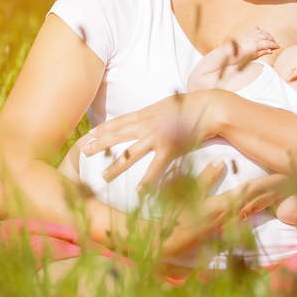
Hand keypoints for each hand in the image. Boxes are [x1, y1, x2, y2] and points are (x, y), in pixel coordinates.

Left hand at [81, 90, 225, 187]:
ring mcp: (157, 136)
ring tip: (103, 175)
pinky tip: (138, 191)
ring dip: (115, 165)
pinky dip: (147, 180)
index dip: (104, 127)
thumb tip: (147, 115)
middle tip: (84, 151)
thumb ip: (155, 112)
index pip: (120, 121)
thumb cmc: (193, 106)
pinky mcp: (170, 148)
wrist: (211, 107)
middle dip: (100, 143)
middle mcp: (148, 124)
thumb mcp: (169, 105)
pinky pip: (155, 167)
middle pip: (118, 135)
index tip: (90, 133)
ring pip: (130, 153)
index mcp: (148, 113)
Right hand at [161, 157, 287, 257]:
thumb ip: (205, 177)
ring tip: (285, 188)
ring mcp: (229, 223)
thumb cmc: (174, 218)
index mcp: (226, 204)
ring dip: (272, 198)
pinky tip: (264, 203)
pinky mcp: (224, 228)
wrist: (166, 245)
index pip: (254, 189)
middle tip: (295, 178)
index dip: (272, 181)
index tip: (287, 173)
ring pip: (257, 208)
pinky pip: (248, 214)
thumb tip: (221, 160)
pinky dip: (259, 206)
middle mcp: (232, 215)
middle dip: (278, 189)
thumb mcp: (187, 195)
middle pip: (261, 199)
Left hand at [232, 27, 278, 61]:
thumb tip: (270, 50)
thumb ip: (262, 52)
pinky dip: (257, 29)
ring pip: (261, 31)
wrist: (230, 52)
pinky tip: (259, 28)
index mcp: (257, 43)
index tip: (278, 46)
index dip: (274, 45)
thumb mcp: (253, 56)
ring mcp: (250, 34)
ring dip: (267, 34)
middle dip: (272, 39)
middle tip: (275, 43)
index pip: (268, 43)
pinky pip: (253, 29)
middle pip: (267, 36)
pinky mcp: (246, 34)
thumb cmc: (241, 56)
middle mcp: (254, 37)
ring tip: (270, 37)